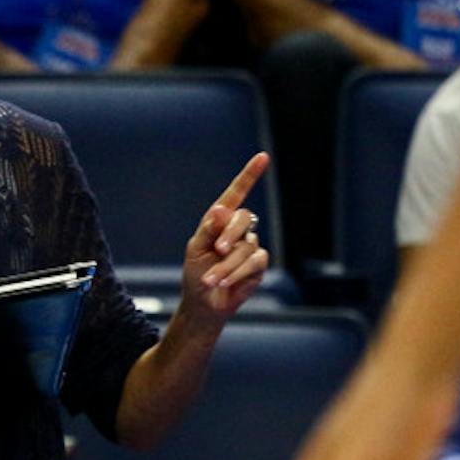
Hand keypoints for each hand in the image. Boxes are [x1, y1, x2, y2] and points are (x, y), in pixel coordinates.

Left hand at [178, 151, 270, 321]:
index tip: (263, 157)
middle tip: (217, 250)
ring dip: (227, 264)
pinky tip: (223, 283)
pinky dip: (236, 273)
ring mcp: (250, 246)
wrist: (203, 302)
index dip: (250, 175)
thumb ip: (208, 230)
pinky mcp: (258, 265)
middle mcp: (237, 230)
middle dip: (229, 234)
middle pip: (243, 218)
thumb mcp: (195, 249)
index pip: (237, 193)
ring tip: (211, 279)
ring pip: (247, 246)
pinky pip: (254, 263)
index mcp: (219, 220)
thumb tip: (220, 210)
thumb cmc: (196, 272)